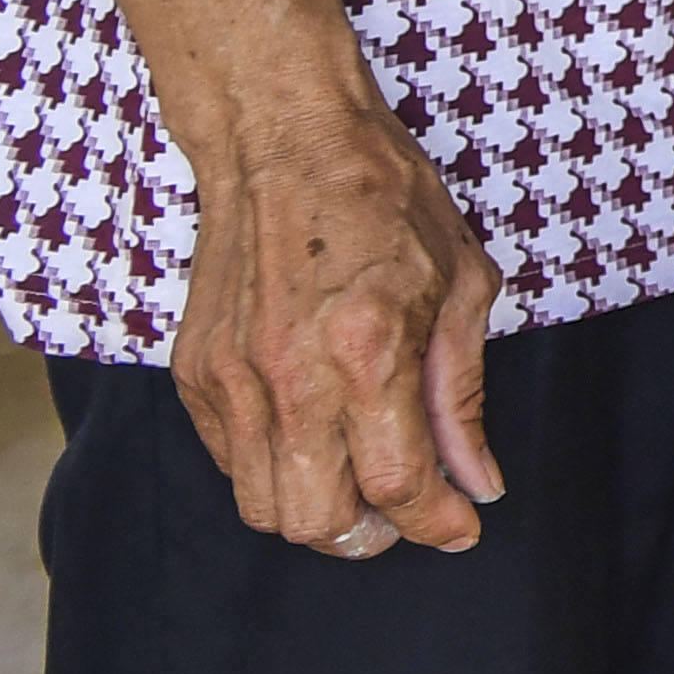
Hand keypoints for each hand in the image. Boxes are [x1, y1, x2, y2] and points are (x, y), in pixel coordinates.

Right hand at [174, 102, 502, 555]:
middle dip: (373, 534)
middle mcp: (290, 376)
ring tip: (361, 479)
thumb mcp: (461, 283)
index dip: (438, 522)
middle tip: (408, 507)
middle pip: (318, 523)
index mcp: (368, 349)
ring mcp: (232, 378)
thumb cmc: (384, 198)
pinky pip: (230, 464)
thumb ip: (462, 393)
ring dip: (320, 513)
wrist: (281, 138)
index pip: (398, 485)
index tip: (462, 524)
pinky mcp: (195, 373)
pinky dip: (276, 472)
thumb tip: (477, 481)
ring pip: (264, 508)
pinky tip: (315, 436)